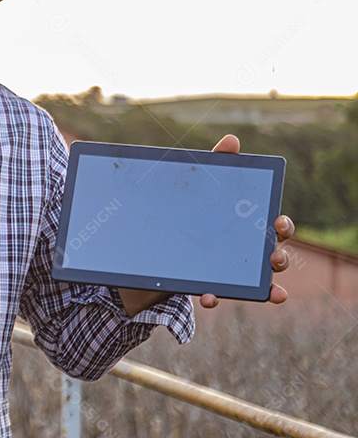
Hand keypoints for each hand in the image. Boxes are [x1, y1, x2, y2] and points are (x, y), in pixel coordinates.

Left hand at [200, 134, 292, 308]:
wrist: (155, 239)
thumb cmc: (192, 208)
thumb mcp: (200, 185)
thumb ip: (217, 163)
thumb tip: (233, 140)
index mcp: (249, 224)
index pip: (276, 225)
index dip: (283, 225)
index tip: (279, 222)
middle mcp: (246, 250)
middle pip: (275, 255)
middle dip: (280, 257)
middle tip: (275, 255)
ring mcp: (230, 269)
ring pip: (257, 281)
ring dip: (266, 285)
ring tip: (269, 287)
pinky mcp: (208, 282)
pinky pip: (218, 295)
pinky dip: (216, 297)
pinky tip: (209, 297)